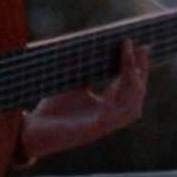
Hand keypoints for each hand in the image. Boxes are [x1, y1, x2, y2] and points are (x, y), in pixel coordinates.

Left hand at [19, 40, 149, 160]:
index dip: (138, 66)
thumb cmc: (54, 108)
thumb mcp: (73, 85)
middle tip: (141, 49)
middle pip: (135, 96)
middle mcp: (109, 118)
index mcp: (108, 107)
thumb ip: (87, 73)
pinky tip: (111, 88)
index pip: (130, 86)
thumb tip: (96, 46)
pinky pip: (106, 119)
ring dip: (133, 89)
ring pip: (130, 111)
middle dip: (140, 71)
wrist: (34, 130)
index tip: (142, 46)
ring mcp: (100, 126)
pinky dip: (111, 103)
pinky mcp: (88, 131)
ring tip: (132, 68)